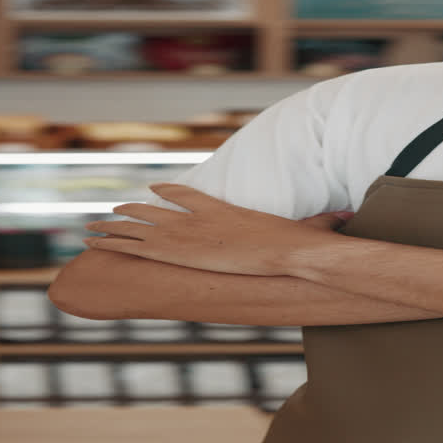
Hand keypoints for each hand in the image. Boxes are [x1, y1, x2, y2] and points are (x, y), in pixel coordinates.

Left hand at [83, 184, 355, 276]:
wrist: (281, 254)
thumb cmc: (294, 244)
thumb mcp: (306, 231)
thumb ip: (321, 222)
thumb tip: (351, 217)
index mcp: (220, 209)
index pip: (187, 194)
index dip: (169, 192)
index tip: (154, 188)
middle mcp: (196, 217)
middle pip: (155, 208)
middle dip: (132, 209)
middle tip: (111, 209)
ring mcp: (184, 233)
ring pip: (137, 224)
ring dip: (113, 224)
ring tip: (91, 226)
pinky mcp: (176, 251)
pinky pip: (135, 243)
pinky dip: (114, 239)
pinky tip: (96, 238)